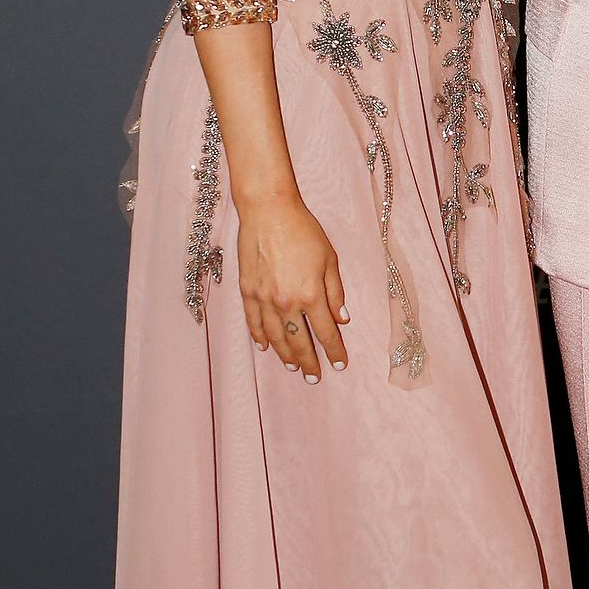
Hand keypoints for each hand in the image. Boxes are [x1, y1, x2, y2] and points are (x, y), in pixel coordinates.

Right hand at [237, 194, 347, 380]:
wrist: (268, 211)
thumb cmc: (303, 230)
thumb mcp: (329, 259)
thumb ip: (335, 293)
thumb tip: (341, 319)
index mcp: (311, 295)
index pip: (325, 333)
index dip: (334, 351)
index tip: (339, 364)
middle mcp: (286, 303)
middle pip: (299, 342)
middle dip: (309, 362)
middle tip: (314, 377)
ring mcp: (264, 299)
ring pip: (276, 337)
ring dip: (285, 355)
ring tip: (292, 367)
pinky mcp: (247, 291)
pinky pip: (254, 322)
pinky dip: (260, 337)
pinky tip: (265, 347)